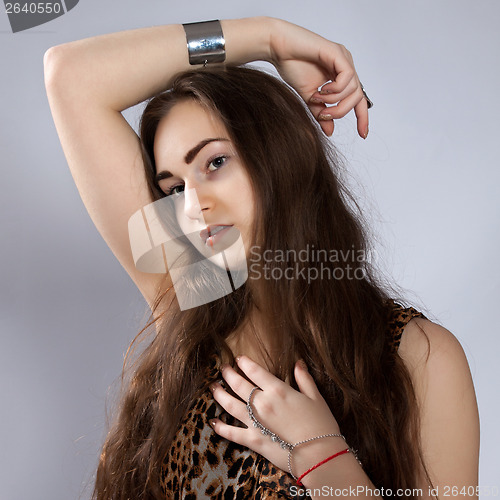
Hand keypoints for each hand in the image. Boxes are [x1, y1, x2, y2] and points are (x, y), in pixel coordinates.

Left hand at [209, 355, 340, 473]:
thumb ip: (304, 378)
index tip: (239, 358)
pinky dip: (221, 428)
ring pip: (231, 405)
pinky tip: (213, 422)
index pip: (255, 371)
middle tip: (223, 369)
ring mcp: (256, 422)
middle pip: (239, 385)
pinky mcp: (253, 440)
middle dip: (229, 374)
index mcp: (278, 390)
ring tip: (213, 387)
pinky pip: (232, 433)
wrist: (319, 455)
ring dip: (220, 395)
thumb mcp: (315, 397)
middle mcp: (263, 403)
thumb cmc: (321, 425)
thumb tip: (298, 363)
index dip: (245, 363)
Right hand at [268, 19, 368, 137]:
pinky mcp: (337, 53)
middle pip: (358, 97)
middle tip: (324, 116)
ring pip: (354, 89)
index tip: (362, 135)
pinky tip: (321, 89)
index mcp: (341, 76)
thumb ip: (321, 112)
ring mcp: (343, 58)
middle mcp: (346, 65)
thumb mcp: (309, 97)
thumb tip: (330, 131)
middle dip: (341, 111)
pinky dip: (335, 89)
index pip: (358, 99)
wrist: (277, 48)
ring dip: (335, 101)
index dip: (362, 117)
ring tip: (317, 99)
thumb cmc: (292, 66)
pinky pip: (347, 77)